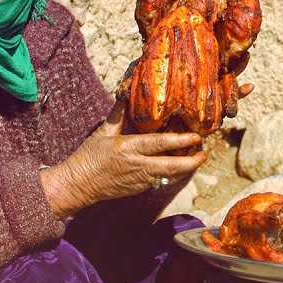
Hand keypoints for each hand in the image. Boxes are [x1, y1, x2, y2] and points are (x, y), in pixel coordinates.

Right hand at [41, 105, 207, 218]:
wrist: (78, 184)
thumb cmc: (89, 156)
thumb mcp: (103, 132)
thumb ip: (118, 113)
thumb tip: (126, 93)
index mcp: (128, 148)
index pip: (158, 144)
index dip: (179, 140)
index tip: (195, 137)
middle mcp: (137, 165)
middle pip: (170, 166)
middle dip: (191, 162)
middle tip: (204, 153)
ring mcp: (140, 180)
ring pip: (169, 176)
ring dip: (185, 168)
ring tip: (198, 158)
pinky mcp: (140, 189)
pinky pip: (161, 181)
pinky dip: (173, 174)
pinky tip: (182, 166)